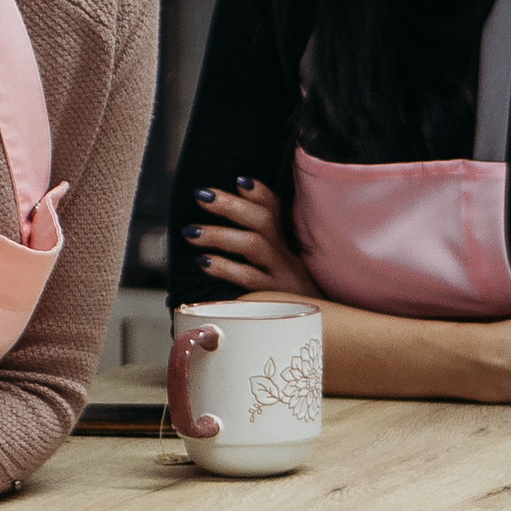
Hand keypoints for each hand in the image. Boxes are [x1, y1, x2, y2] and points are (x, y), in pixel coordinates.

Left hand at [181, 179, 318, 297]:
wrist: (320, 331)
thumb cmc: (286, 299)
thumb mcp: (279, 270)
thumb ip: (256, 248)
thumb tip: (211, 230)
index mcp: (286, 245)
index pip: (276, 209)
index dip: (260, 193)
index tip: (239, 179)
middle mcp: (286, 256)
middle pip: (263, 220)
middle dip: (230, 205)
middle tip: (201, 196)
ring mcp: (282, 277)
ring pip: (254, 245)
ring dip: (220, 234)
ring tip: (191, 232)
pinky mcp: (275, 299)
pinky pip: (249, 279)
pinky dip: (225, 268)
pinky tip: (204, 263)